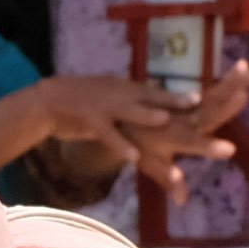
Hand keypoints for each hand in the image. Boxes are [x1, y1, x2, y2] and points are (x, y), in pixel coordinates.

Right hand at [0, 73, 194, 181]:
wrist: (47, 101)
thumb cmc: (83, 101)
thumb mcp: (110, 94)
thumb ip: (134, 100)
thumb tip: (159, 106)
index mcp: (127, 89)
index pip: (158, 92)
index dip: (179, 95)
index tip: (201, 98)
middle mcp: (120, 95)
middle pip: (154, 99)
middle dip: (177, 103)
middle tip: (201, 104)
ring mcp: (105, 107)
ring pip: (132, 112)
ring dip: (149, 115)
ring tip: (166, 120)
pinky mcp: (90, 122)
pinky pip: (109, 136)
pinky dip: (121, 145)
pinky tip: (134, 158)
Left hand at [126, 63, 248, 199]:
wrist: (120, 117)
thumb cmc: (141, 146)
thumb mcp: (152, 164)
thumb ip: (169, 180)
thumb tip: (182, 201)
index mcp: (174, 138)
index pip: (193, 144)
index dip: (208, 148)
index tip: (230, 150)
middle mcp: (181, 120)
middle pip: (206, 113)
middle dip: (224, 105)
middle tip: (244, 95)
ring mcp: (186, 107)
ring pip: (211, 95)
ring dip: (230, 83)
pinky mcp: (191, 95)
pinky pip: (211, 88)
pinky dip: (228, 79)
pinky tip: (245, 67)